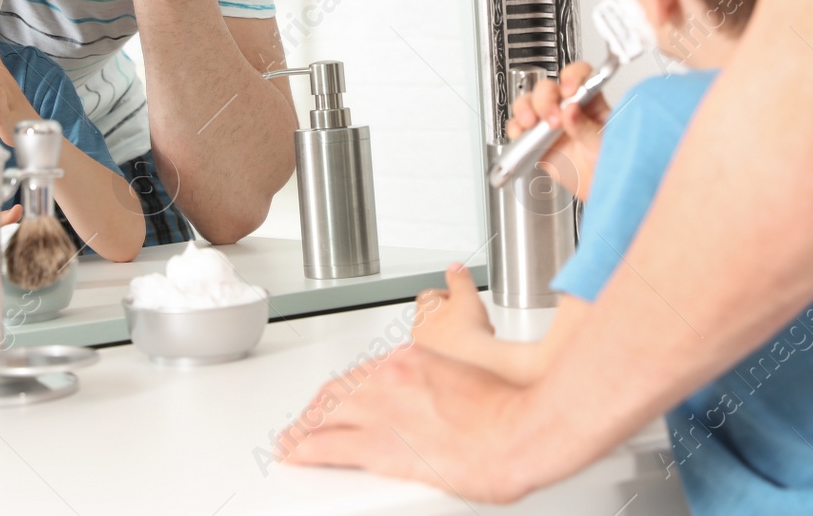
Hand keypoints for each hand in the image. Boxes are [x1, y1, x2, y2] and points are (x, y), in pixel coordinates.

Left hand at [281, 344, 534, 502]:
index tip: (341, 399)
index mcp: (412, 359)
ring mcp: (383, 410)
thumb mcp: (469, 379)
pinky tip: (295, 454)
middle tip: (306, 420)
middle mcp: (390, 378)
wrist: (520, 431)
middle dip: (319, 407)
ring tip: (292, 439)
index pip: (364, 372)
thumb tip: (436, 403)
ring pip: (326, 415)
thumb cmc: (507, 411)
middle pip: (338, 391)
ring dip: (304, 428)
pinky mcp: (381, 444)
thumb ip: (442, 385)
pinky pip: (329, 445)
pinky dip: (305, 449)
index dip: (346, 390)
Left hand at [412, 264, 493, 359]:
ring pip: (437, 336)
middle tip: (468, 318)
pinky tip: (467, 352)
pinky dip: (452, 351)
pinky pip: (442, 353)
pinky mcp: (433, 364)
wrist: (473, 361)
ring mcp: (424, 348)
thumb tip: (454, 267)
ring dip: (451, 334)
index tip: (460, 298)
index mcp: (424, 308)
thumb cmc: (467, 329)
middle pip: (433, 317)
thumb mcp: (467, 294)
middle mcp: (419, 328)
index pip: (430, 294)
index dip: (448, 295)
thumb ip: (459, 278)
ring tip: (471, 336)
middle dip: (450, 316)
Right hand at [504, 61, 608, 199]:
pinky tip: (522, 135)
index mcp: (591, 102)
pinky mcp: (536, 142)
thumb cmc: (611, 166)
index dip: (571, 77)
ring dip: (525, 110)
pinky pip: (518, 128)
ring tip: (532, 125)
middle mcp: (568, 108)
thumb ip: (587, 128)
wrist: (600, 192)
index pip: (579, 76)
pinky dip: (515, 129)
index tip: (569, 90)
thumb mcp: (604, 145)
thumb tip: (570, 110)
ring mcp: (549, 124)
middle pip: (548, 88)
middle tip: (552, 120)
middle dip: (545, 100)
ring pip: (528, 103)